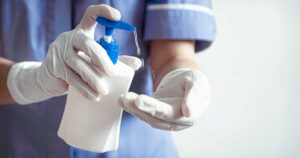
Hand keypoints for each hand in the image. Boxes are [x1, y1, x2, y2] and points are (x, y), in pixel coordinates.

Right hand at [7, 4, 140, 104]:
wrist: (49, 78)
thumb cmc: (78, 66)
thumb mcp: (95, 59)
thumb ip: (115, 59)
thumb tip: (137, 63)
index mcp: (82, 31)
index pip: (90, 15)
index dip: (103, 12)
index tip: (117, 17)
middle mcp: (69, 38)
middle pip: (87, 44)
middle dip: (102, 59)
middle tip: (113, 73)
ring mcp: (59, 51)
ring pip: (78, 64)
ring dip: (93, 79)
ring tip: (104, 91)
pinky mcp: (53, 67)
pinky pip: (71, 78)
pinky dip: (84, 88)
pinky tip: (94, 96)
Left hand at [119, 68, 210, 130]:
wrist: (190, 82)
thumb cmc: (196, 82)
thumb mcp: (198, 84)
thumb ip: (193, 97)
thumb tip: (188, 113)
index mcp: (187, 117)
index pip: (168, 114)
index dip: (153, 108)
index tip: (139, 100)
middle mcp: (175, 122)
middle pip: (155, 117)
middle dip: (139, 109)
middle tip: (127, 99)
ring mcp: (164, 119)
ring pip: (147, 117)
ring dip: (133, 109)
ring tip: (123, 98)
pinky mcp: (155, 113)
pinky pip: (143, 112)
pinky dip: (132, 106)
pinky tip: (123, 99)